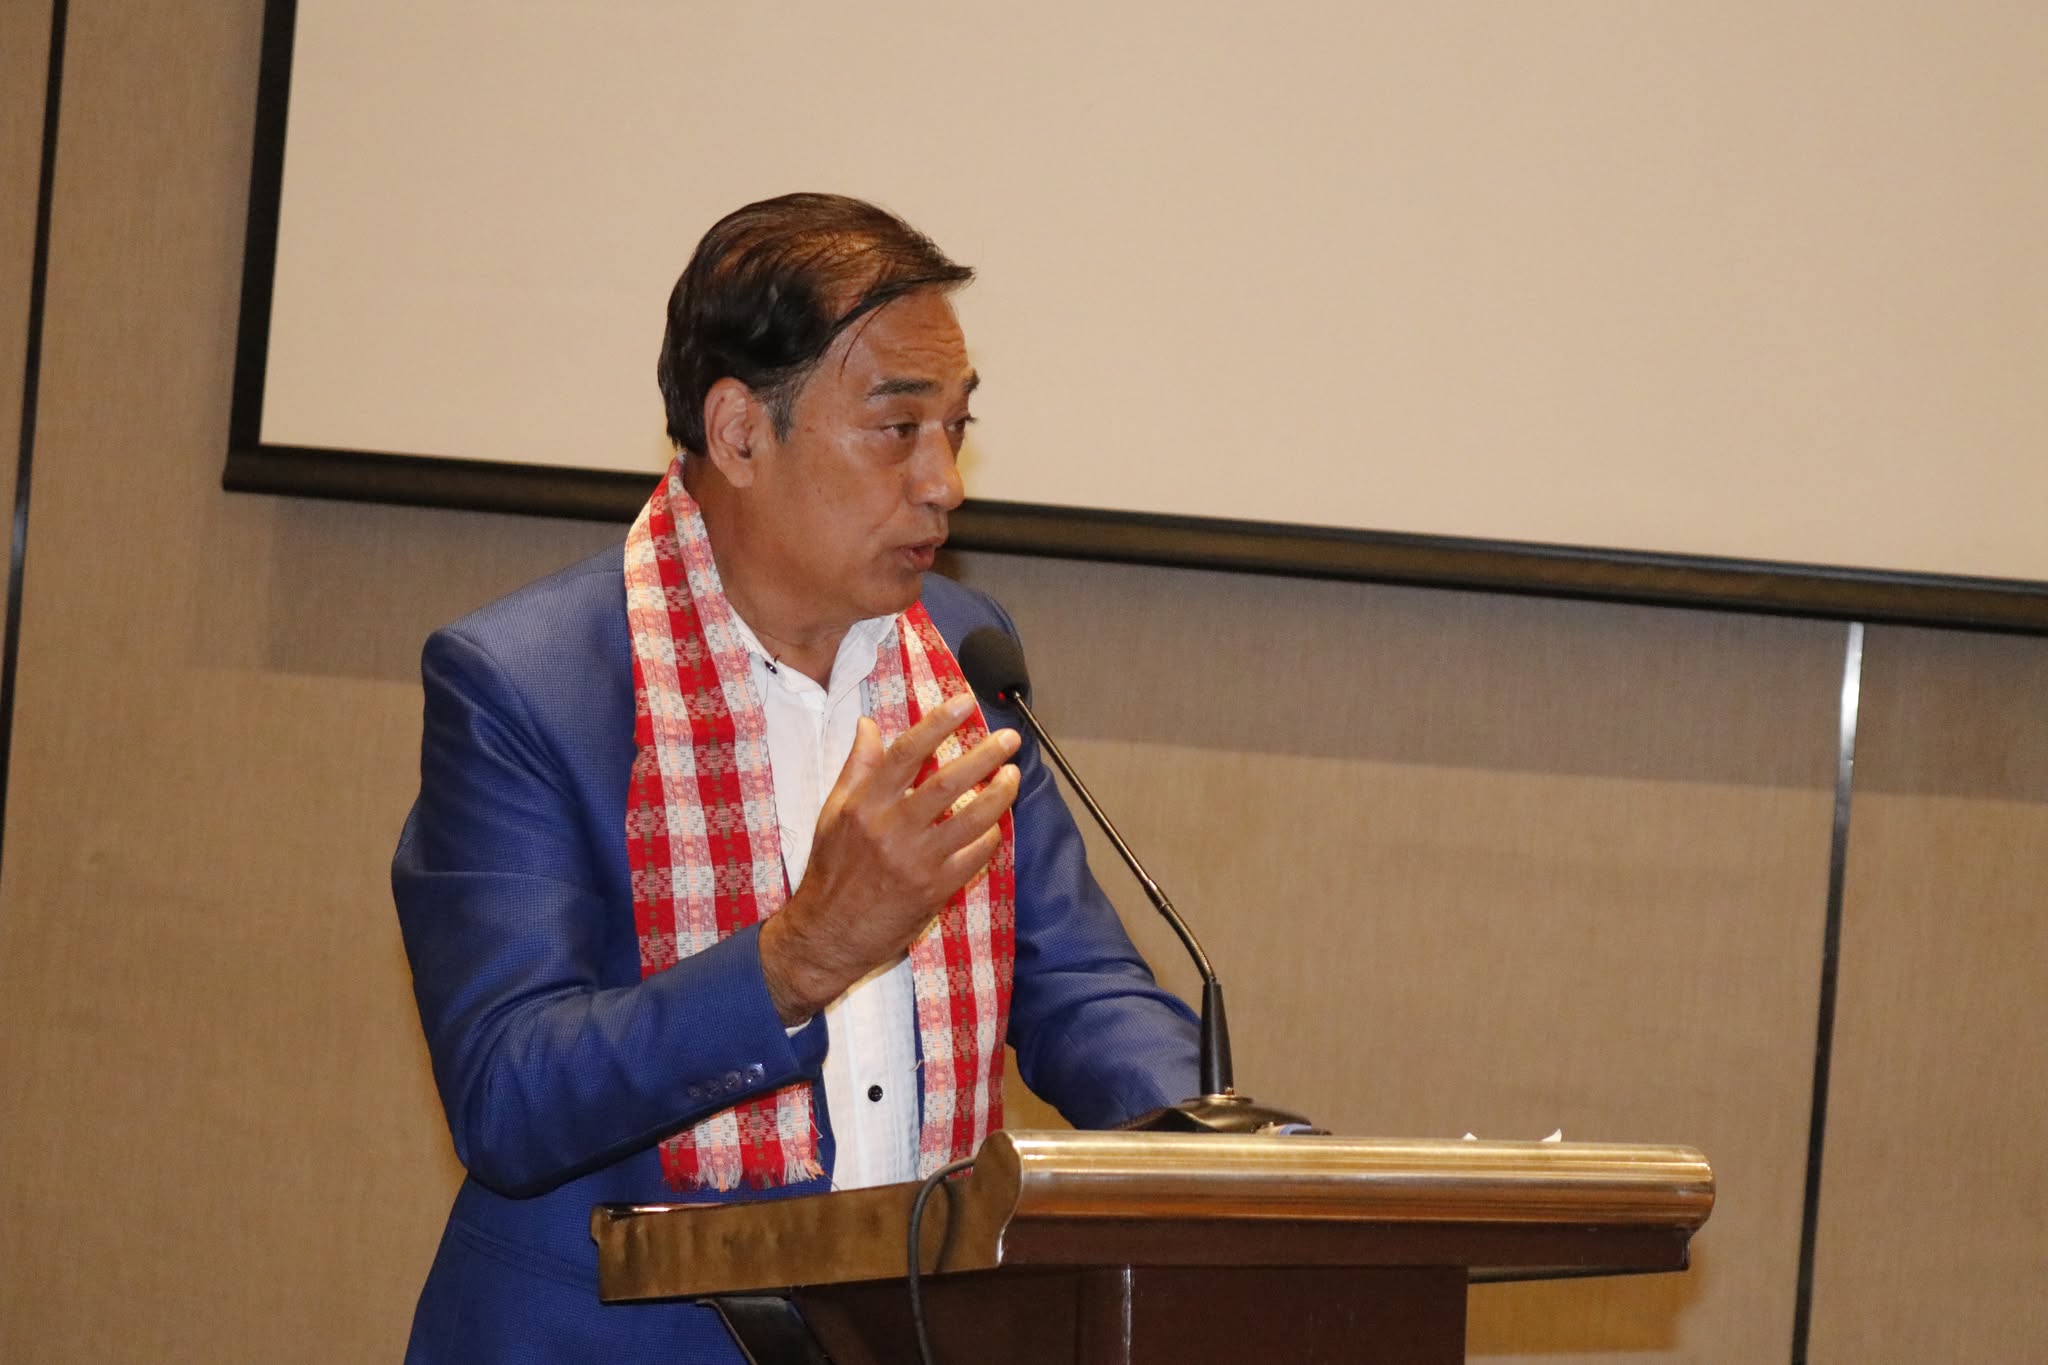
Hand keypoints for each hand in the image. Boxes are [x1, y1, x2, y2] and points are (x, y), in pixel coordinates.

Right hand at [758, 693, 1020, 1023]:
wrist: (828, 933)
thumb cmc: (831, 870)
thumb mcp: (832, 813)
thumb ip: (856, 768)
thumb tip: (868, 725)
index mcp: (864, 804)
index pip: (906, 752)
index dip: (938, 723)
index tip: (964, 703)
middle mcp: (891, 828)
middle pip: (948, 782)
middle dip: (985, 755)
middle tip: (1009, 739)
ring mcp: (916, 861)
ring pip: (971, 819)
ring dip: (999, 794)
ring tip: (1013, 776)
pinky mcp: (934, 889)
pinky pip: (975, 855)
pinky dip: (991, 835)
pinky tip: (998, 822)